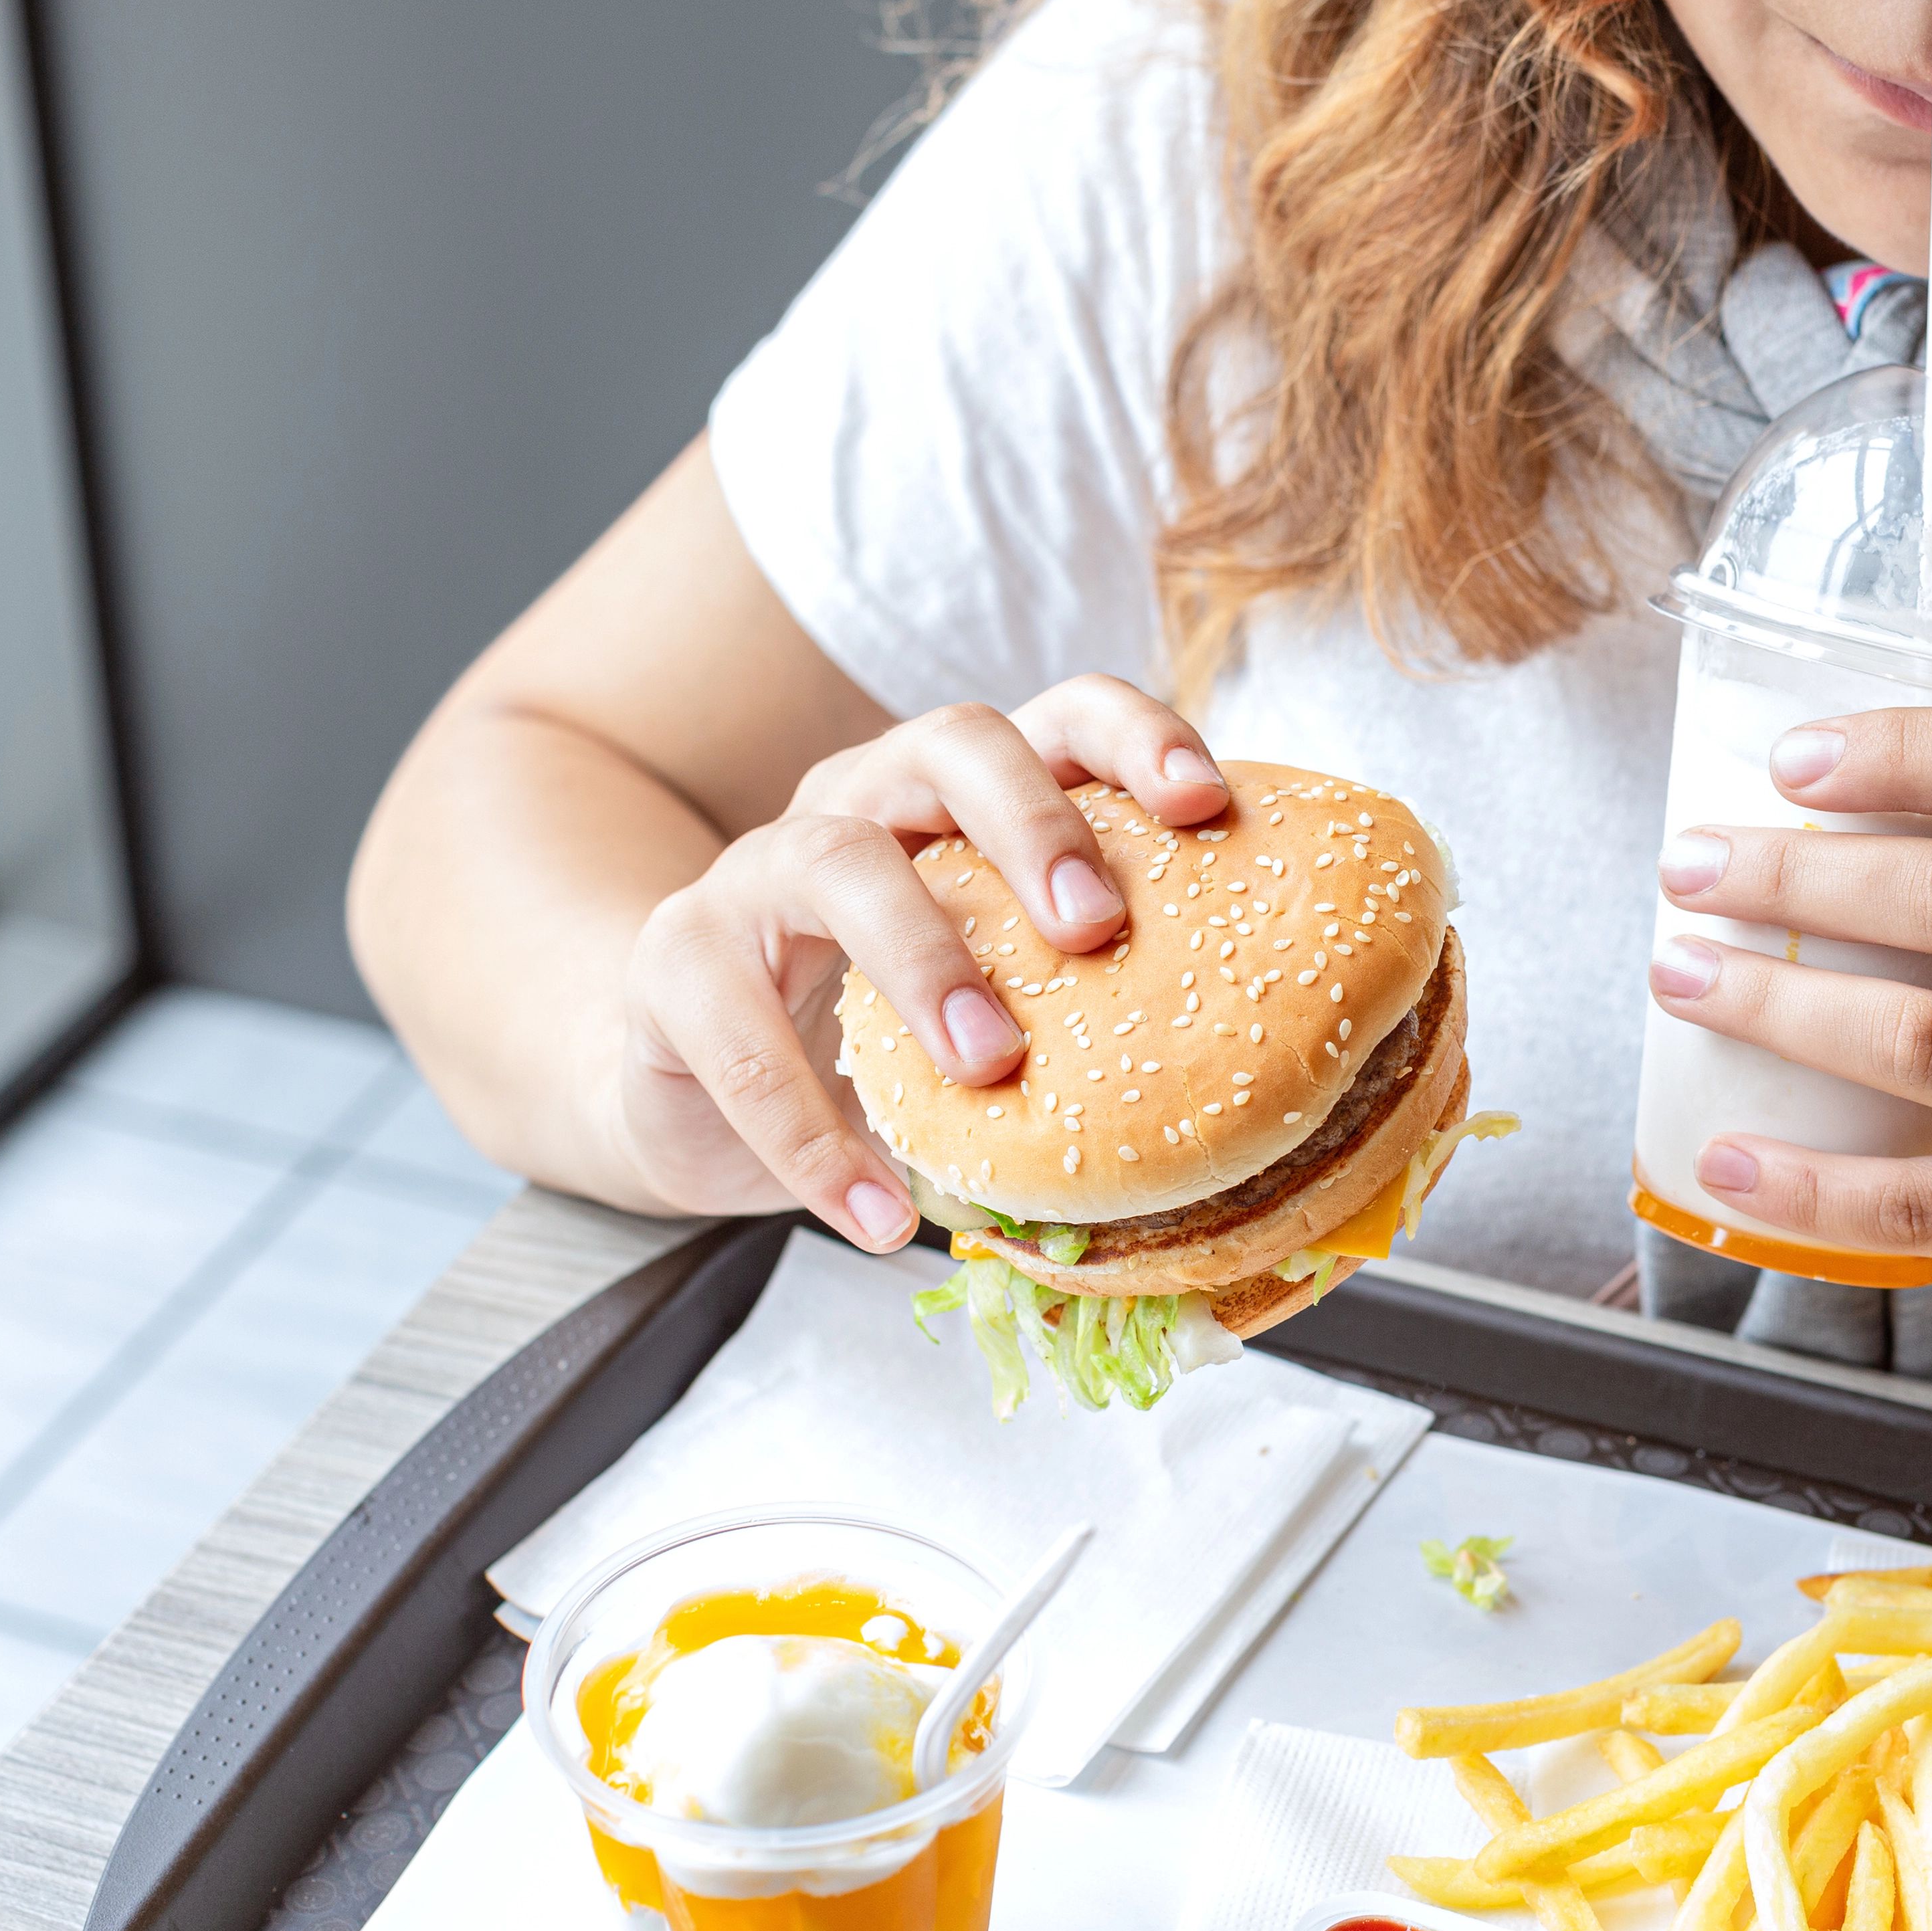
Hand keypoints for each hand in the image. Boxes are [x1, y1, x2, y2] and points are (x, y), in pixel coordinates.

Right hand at [611, 677, 1225, 1248]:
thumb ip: (1088, 1015)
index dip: (1137, 737)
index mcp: (964, 798)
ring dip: (922, 955)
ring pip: (833, 855)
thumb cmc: (879, 1038)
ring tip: (990, 1062)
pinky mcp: (675, 962)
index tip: (1208, 804)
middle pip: (951, 745)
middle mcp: (865, 801)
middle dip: (1033, 823)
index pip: (1061, 716)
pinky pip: (736, 1035)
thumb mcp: (994, 1005)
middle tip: (1096, 927)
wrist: (693, 1086)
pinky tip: (878, 1214)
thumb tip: (1256, 1112)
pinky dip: (813, 1137)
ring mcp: (758, 869)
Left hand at [1643, 708, 1931, 1363]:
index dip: (1906, 750)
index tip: (1792, 758)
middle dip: (1794, 875)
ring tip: (1682, 974)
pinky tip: (1727, 1156)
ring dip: (1777, 1003)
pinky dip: (1812, 1183)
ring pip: (1923, 1039)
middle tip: (1690, 865)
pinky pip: (1931, 1199)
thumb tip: (1878, 813)